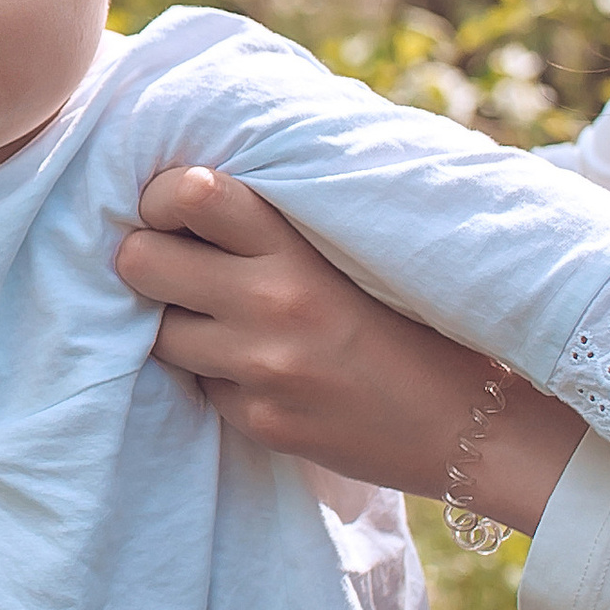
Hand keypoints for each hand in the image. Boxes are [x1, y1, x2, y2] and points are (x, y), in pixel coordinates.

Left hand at [114, 163, 582, 529]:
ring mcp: (261, 368)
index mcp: (297, 246)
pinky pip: (196, 387)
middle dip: (144, 261)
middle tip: (174, 266)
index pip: (188, 192)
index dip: (160, 198)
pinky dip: (214, 376)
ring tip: (223, 322)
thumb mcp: (354, 251)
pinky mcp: (259, 421)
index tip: (174, 210)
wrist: (469, 423)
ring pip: (156, 332)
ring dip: (177, 325)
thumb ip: (278, 221)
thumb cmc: (413, 320)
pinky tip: (261, 371)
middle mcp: (271, 302)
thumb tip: (190, 186)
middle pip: (139, 261)